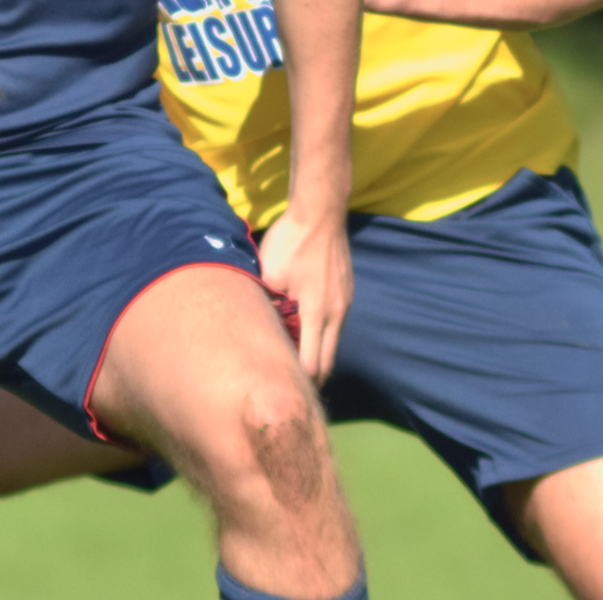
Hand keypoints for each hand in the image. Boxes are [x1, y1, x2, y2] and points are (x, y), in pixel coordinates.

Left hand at [255, 208, 351, 383]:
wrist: (320, 212)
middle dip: (310, 379)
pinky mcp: (346, 293)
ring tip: (292, 363)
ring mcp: (345, 303)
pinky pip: (335, 326)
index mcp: (317, 314)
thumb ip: (266, 305)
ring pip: (332, 344)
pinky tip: (303, 333)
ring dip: (316, 356)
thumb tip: (256, 329)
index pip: (312, 365)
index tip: (280, 389)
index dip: (297, 381)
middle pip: (327, 362)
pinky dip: (321, 337)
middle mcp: (336, 314)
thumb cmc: (291, 242)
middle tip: (288, 389)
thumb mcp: (268, 274)